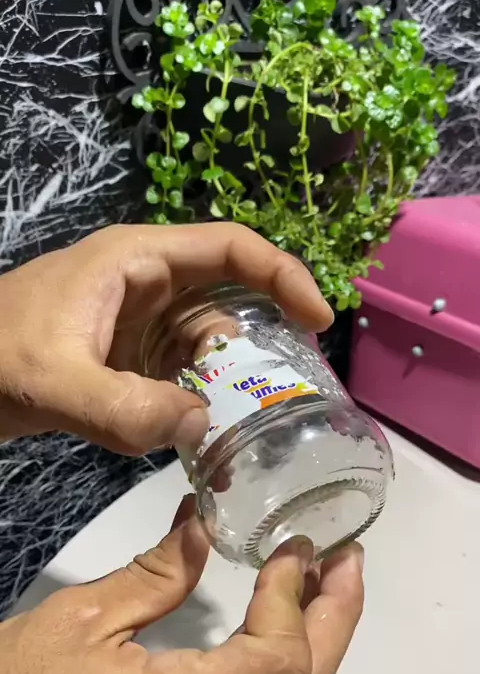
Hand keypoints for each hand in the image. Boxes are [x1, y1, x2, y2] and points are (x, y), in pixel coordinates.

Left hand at [0, 224, 332, 452]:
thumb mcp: (55, 382)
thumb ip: (125, 409)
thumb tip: (203, 425)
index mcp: (137, 260)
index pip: (230, 247)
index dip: (283, 275)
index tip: (319, 321)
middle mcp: (146, 281)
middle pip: (229, 290)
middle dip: (265, 329)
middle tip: (292, 381)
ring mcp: (137, 318)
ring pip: (206, 336)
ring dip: (228, 372)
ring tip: (246, 416)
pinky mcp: (127, 353)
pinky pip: (180, 366)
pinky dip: (198, 392)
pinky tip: (201, 424)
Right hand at [0, 496, 362, 673]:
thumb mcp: (80, 618)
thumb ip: (158, 572)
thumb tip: (206, 522)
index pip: (278, 662)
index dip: (294, 598)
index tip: (291, 547)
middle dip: (338, 619)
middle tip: (346, 558)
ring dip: (318, 645)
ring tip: (322, 583)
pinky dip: (284, 673)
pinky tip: (279, 630)